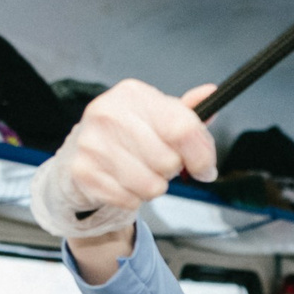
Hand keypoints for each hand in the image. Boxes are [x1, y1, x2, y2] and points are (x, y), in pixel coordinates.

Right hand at [62, 80, 218, 211]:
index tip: (205, 169)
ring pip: (151, 185)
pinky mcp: (83, 171)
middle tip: (161, 164)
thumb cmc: (130, 132)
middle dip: (173, 170)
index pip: (183, 129)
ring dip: (155, 186)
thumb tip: (210, 93)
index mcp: (134, 94)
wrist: (85, 149)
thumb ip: (188, 112)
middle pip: (168, 161)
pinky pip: (130, 200)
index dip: (202, 156)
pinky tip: (125, 182)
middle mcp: (110, 113)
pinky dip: (134, 198)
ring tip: (144, 172)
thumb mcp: (159, 115)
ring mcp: (92, 142)